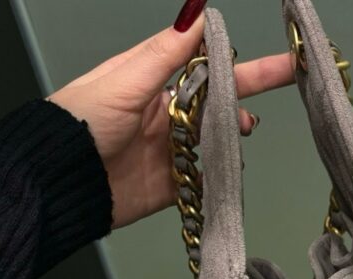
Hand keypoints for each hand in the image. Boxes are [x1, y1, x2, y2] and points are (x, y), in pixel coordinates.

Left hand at [50, 15, 294, 228]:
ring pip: (214, 140)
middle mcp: (164, 113)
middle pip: (216, 99)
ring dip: (232, 135)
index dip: (235, 58)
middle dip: (250, 90)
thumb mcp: (124, 80)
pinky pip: (203, 180)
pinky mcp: (169, 186)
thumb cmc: (83, 122)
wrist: (61, 183)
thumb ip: (165, 53)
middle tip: (291, 75)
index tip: (270, 52)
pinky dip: (217, 177)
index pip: (203, 63)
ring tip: (241, 131)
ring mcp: (169, 150)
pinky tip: (228, 170)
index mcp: (152, 81)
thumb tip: (198, 11)